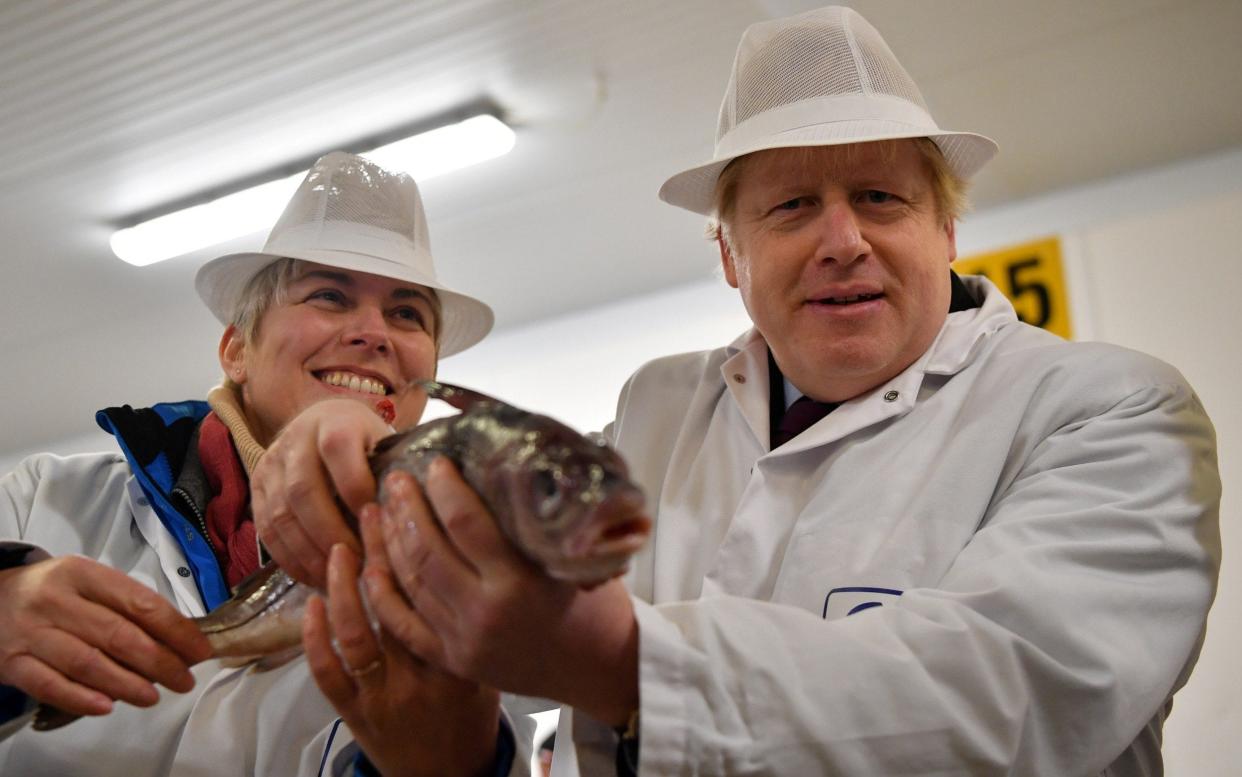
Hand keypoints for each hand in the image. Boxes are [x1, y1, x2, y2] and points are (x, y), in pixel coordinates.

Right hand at [0, 555, 211, 718]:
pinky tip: (107, 706)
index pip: (140, 602)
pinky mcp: (11, 663)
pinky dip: (81, 698)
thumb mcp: (87, 583)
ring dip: (126, 684)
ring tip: (153, 696)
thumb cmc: (51, 593)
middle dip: (159, 662)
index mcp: (83, 573)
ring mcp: (30, 632)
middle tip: (183, 679)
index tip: (199, 649)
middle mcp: (55, 600)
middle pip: (117, 635)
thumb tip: (178, 639)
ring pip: (87, 663)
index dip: (175, 629)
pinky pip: (50, 685)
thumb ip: (126, 605)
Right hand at [252, 399, 391, 586]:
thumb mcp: (384, 444)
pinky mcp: (256, 487)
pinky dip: (290, 558)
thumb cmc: (366, 442)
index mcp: (334, 420)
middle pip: (303, 489)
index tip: (377, 523)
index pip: (337, 449)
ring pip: (281, 514)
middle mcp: (295, 437)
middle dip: (330, 532)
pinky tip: (313, 576)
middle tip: (357, 561)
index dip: (357, 489)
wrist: (324, 423)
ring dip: (308, 552)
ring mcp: (270, 463)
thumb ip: (390, 472)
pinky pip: (266, 529)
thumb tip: (399, 519)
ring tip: (336, 575)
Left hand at [304, 512, 499, 776]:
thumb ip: (470, 623)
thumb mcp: (487, 669)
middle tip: (374, 511)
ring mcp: (382, 698)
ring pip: (356, 636)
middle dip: (382, 554)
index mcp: (459, 665)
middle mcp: (420, 681)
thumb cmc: (470, 715)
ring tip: (341, 548)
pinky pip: (326, 672)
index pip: (438, 599)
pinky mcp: (352, 713)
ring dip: (344, 588)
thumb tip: (464, 558)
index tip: (417, 512)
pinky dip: (315, 636)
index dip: (425, 552)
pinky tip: (313, 602)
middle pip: (396, 606)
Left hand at [364, 463, 639, 726]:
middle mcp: (486, 612)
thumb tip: (502, 470)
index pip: (466, 523)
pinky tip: (371, 564)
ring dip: (389, 541)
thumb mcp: (573, 558)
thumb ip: (535, 522)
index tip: (436, 464)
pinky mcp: (453, 660)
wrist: (599, 668)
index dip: (444, 488)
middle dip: (407, 508)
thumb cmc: (595, 605)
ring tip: (382, 509)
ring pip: (410, 581)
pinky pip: (404, 623)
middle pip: (428, 549)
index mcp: (519, 583)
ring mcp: (464, 640)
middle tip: (396, 479)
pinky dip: (384, 593)